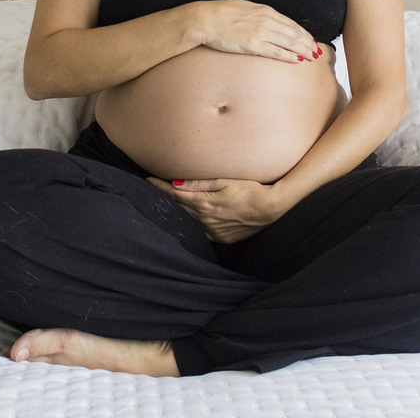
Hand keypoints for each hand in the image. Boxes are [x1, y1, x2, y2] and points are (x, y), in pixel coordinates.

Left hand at [147, 176, 282, 243]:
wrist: (270, 208)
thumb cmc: (250, 189)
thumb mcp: (224, 181)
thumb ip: (199, 183)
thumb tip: (176, 183)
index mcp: (204, 203)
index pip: (175, 194)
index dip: (161, 187)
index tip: (148, 180)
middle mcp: (206, 219)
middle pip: (179, 208)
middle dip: (166, 199)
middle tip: (154, 190)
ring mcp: (213, 231)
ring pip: (189, 221)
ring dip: (178, 213)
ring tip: (169, 205)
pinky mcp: (221, 238)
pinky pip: (201, 232)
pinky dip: (193, 224)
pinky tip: (190, 219)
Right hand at [193, 0, 322, 63]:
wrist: (206, 19)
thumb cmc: (221, 13)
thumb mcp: (244, 7)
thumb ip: (258, 14)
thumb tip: (266, 19)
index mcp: (265, 11)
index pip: (290, 23)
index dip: (303, 32)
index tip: (310, 39)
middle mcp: (267, 20)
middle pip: (294, 33)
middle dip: (307, 42)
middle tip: (317, 51)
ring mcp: (261, 32)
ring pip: (289, 42)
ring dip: (302, 50)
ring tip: (312, 57)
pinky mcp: (253, 45)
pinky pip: (276, 51)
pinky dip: (288, 56)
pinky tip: (296, 60)